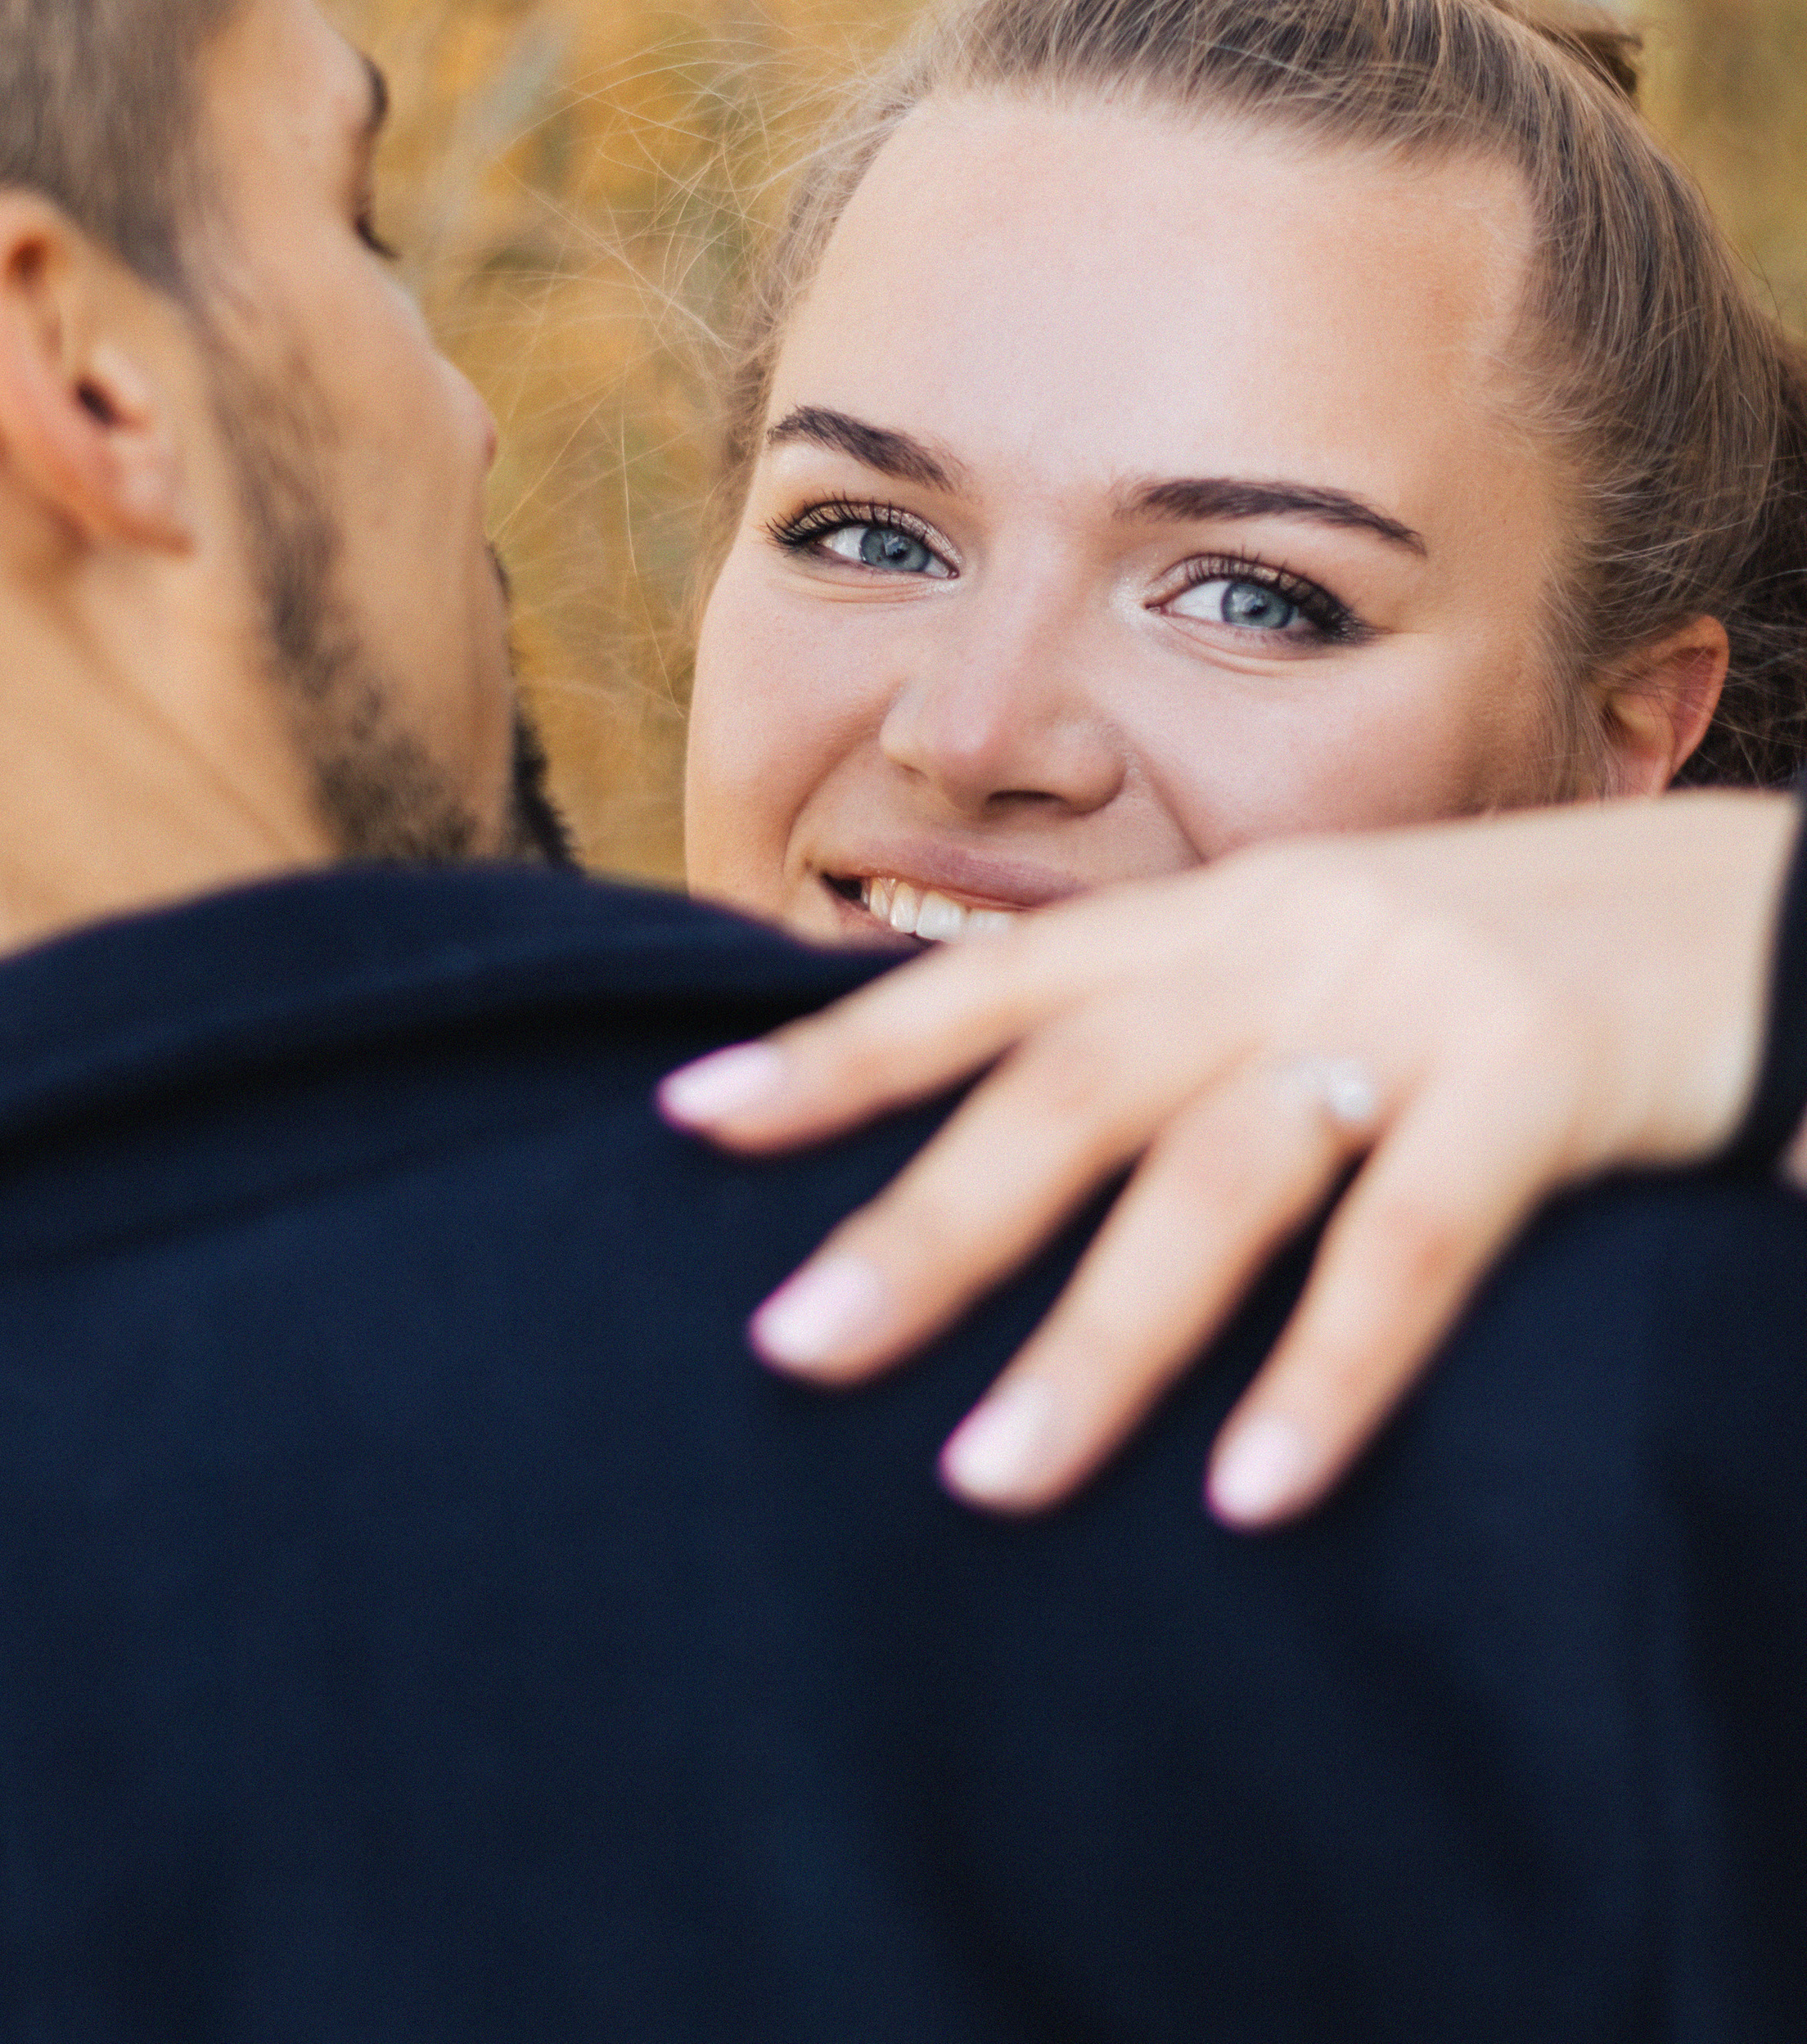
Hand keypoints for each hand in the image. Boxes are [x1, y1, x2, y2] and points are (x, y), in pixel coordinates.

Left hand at [659, 793, 1798, 1524]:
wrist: (1735, 903)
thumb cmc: (1490, 966)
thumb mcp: (1314, 958)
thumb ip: (1176, 1026)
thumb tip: (1004, 1129)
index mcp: (1218, 916)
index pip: (996, 982)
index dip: (842, 1049)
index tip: (696, 1120)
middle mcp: (1287, 942)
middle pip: (1071, 1090)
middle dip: (923, 1220)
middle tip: (790, 1342)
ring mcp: (1411, 1004)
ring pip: (1220, 1180)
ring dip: (1100, 1342)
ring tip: (989, 1479)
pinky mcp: (1537, 1081)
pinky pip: (1416, 1246)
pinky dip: (1331, 1373)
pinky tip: (1256, 1495)